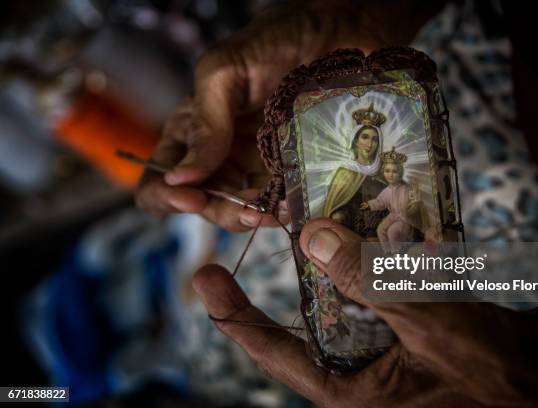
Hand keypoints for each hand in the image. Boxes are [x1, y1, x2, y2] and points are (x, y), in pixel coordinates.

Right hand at [135, 0, 438, 230]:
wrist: (340, 32)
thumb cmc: (277, 40)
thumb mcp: (225, 72)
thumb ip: (204, 124)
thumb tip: (180, 177)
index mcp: (193, 130)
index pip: (162, 175)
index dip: (166, 195)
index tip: (192, 198)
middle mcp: (221, 154)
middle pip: (204, 202)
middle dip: (220, 211)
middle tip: (246, 209)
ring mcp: (257, 166)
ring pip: (241, 212)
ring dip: (253, 217)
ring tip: (273, 210)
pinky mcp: (292, 172)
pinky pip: (279, 204)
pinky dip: (282, 212)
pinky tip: (292, 207)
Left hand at [192, 218, 537, 406]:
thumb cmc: (508, 380)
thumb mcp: (434, 329)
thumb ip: (372, 282)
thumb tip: (312, 239)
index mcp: (354, 396)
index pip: (276, 354)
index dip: (236, 315)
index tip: (203, 277)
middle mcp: (366, 375)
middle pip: (312, 318)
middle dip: (302, 271)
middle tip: (286, 220)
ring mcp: (393, 352)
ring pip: (354, 299)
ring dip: (349, 257)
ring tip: (335, 213)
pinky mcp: (418, 331)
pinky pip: (388, 293)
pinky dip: (385, 260)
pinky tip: (388, 225)